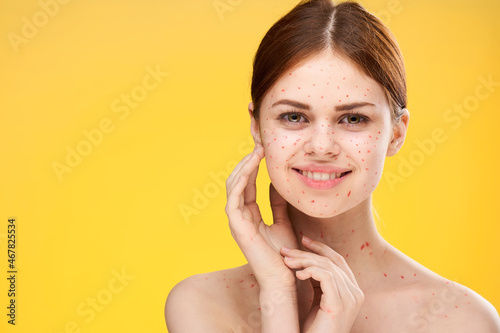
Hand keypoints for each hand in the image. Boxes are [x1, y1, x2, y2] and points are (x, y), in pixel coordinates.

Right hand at [225, 144, 297, 289]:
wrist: (283, 277)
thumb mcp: (283, 220)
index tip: (263, 149)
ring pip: (233, 186)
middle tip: (258, 143)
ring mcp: (236, 221)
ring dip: (243, 167)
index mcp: (250, 214)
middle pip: (238, 181)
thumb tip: (276, 183)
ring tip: (256, 152)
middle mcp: (240, 215)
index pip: (248, 183)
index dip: (253, 165)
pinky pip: (233, 198)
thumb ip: (277, 203)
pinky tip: (249, 169)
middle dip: (247, 161)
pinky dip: (240, 182)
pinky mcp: (237, 226)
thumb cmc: (285, 253)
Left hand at [280, 236, 363, 331]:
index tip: (302, 240)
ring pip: (327, 266)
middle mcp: (355, 293)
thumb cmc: (313, 329)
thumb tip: (304, 260)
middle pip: (332, 260)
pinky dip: (310, 270)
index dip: (320, 248)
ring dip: (303, 260)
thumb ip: (317, 281)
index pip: (338, 260)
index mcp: (351, 290)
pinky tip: (297, 274)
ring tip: (286, 262)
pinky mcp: (339, 305)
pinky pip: (326, 276)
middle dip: (307, 252)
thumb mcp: (317, 300)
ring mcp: (350, 299)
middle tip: (285, 251)